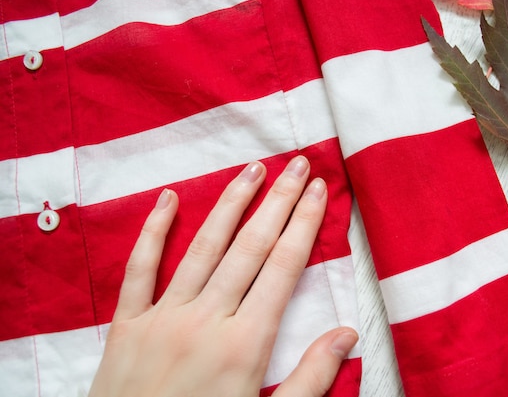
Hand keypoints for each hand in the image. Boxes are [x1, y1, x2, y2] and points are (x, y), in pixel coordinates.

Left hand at [88, 156, 357, 396]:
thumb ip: (311, 379)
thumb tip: (348, 334)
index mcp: (244, 344)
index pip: (283, 268)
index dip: (305, 224)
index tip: (320, 191)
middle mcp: (205, 320)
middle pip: (250, 247)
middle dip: (279, 201)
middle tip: (298, 164)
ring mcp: (162, 318)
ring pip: (203, 247)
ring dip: (231, 203)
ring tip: (253, 169)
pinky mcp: (127, 325)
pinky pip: (139, 269)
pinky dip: (153, 231)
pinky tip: (169, 198)